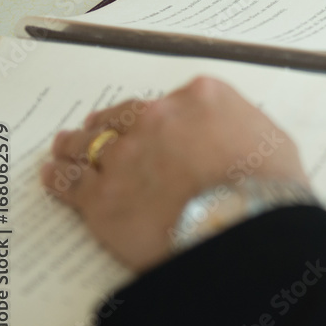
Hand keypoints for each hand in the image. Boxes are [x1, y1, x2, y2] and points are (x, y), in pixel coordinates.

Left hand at [40, 77, 307, 272]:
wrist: (244, 228)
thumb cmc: (270, 188)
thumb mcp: (271, 141)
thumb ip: (242, 127)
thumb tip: (235, 139)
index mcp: (201, 97)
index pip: (169, 100)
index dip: (157, 116)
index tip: (152, 124)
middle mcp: (157, 117)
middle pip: (123, 115)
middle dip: (111, 124)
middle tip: (99, 129)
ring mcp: (125, 155)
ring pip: (89, 143)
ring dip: (77, 144)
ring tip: (66, 148)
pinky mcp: (102, 197)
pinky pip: (70, 181)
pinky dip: (59, 177)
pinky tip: (54, 174)